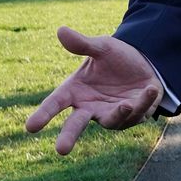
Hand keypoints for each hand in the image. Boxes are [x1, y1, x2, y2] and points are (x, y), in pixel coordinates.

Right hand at [25, 26, 162, 154]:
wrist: (144, 62)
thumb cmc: (115, 57)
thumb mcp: (101, 47)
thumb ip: (82, 44)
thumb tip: (61, 30)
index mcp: (75, 91)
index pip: (55, 103)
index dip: (43, 114)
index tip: (30, 127)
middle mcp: (90, 107)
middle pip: (76, 124)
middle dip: (69, 136)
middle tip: (61, 150)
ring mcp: (111, 113)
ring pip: (111, 120)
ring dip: (118, 114)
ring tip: (125, 105)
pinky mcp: (133, 115)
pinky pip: (138, 112)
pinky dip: (144, 101)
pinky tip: (150, 88)